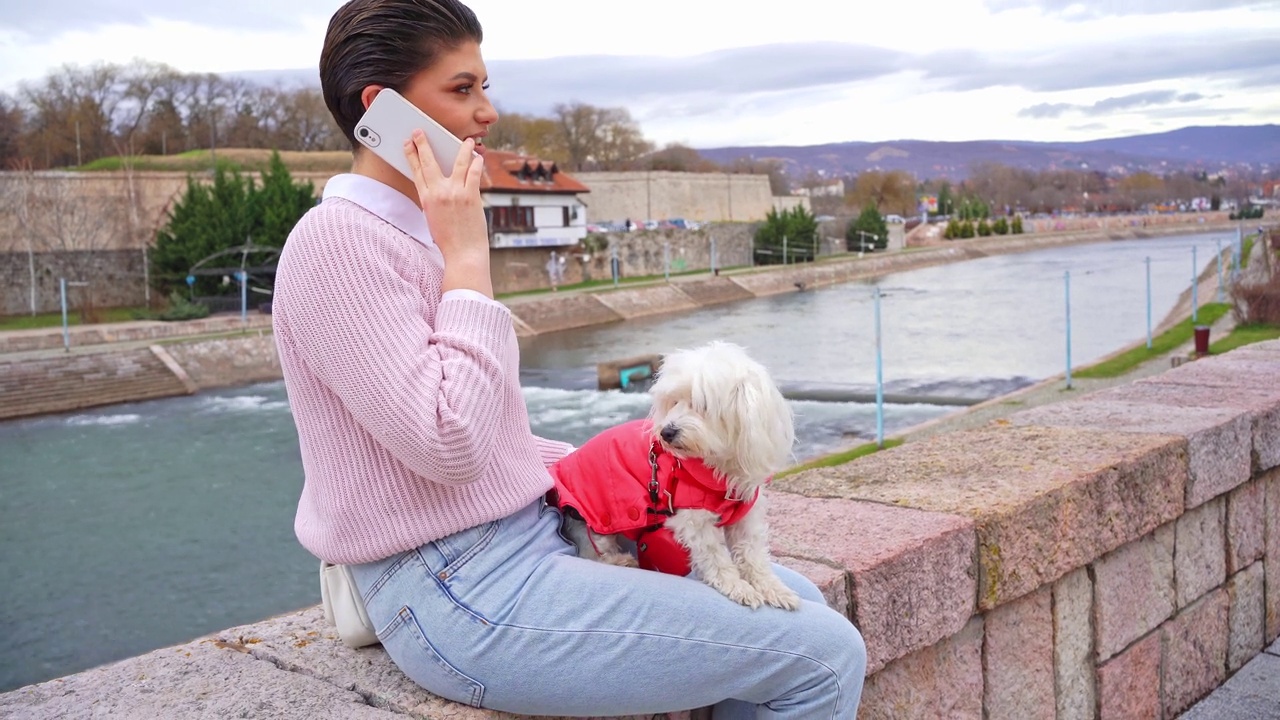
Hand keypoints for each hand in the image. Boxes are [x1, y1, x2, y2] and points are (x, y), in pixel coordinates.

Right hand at [403, 130, 492, 296]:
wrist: (463, 254)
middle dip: (423, 144)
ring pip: (458, 163)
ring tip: (467, 141)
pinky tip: (479, 157)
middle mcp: (438, 193)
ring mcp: (455, 193)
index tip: (407, 143)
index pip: (415, 171)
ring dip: (462, 149)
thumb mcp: (433, 218)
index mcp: (426, 199)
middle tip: (420, 131)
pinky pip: (474, 173)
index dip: (411, 155)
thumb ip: (435, 199)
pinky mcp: (471, 196)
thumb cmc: (449, 239)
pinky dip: (477, 163)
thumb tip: (442, 183)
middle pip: (428, 162)